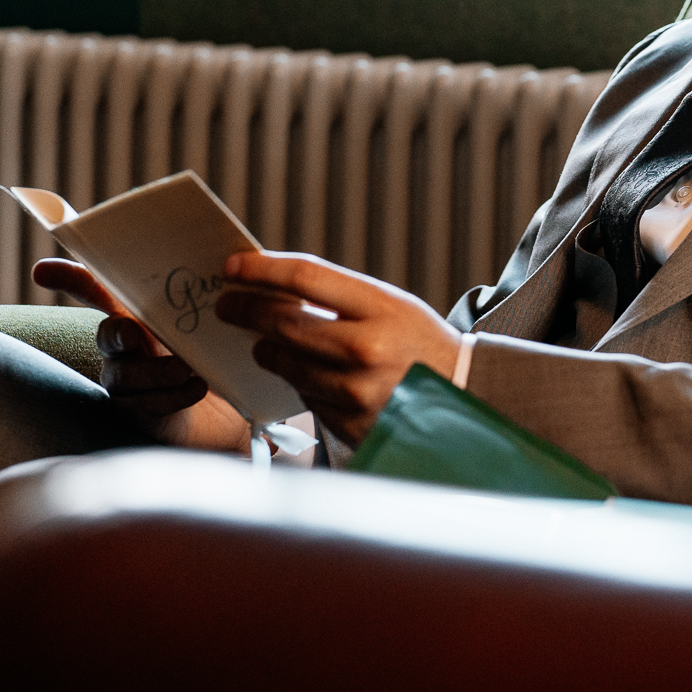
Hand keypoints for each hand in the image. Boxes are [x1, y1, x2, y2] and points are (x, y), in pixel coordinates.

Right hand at [32, 258, 252, 453]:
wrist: (237, 415)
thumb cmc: (221, 358)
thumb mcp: (219, 322)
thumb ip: (215, 296)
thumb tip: (241, 258)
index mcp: (138, 316)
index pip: (98, 292)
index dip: (72, 279)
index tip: (42, 271)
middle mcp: (124, 349)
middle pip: (108, 335)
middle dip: (118, 332)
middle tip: (134, 332)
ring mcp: (128, 384)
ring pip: (126, 375)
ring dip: (156, 369)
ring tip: (187, 367)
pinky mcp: (141, 416)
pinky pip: (148, 405)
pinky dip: (173, 395)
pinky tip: (197, 386)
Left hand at [213, 251, 461, 446]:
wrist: (464, 394)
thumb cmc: (418, 342)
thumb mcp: (389, 305)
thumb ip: (337, 298)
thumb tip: (271, 288)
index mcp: (381, 308)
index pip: (306, 278)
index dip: (262, 270)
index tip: (233, 267)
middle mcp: (367, 349)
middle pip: (285, 323)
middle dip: (246, 311)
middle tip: (227, 306)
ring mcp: (357, 391)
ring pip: (286, 364)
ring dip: (267, 350)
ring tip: (262, 342)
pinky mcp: (350, 424)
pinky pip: (304, 396)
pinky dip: (298, 381)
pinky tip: (304, 372)